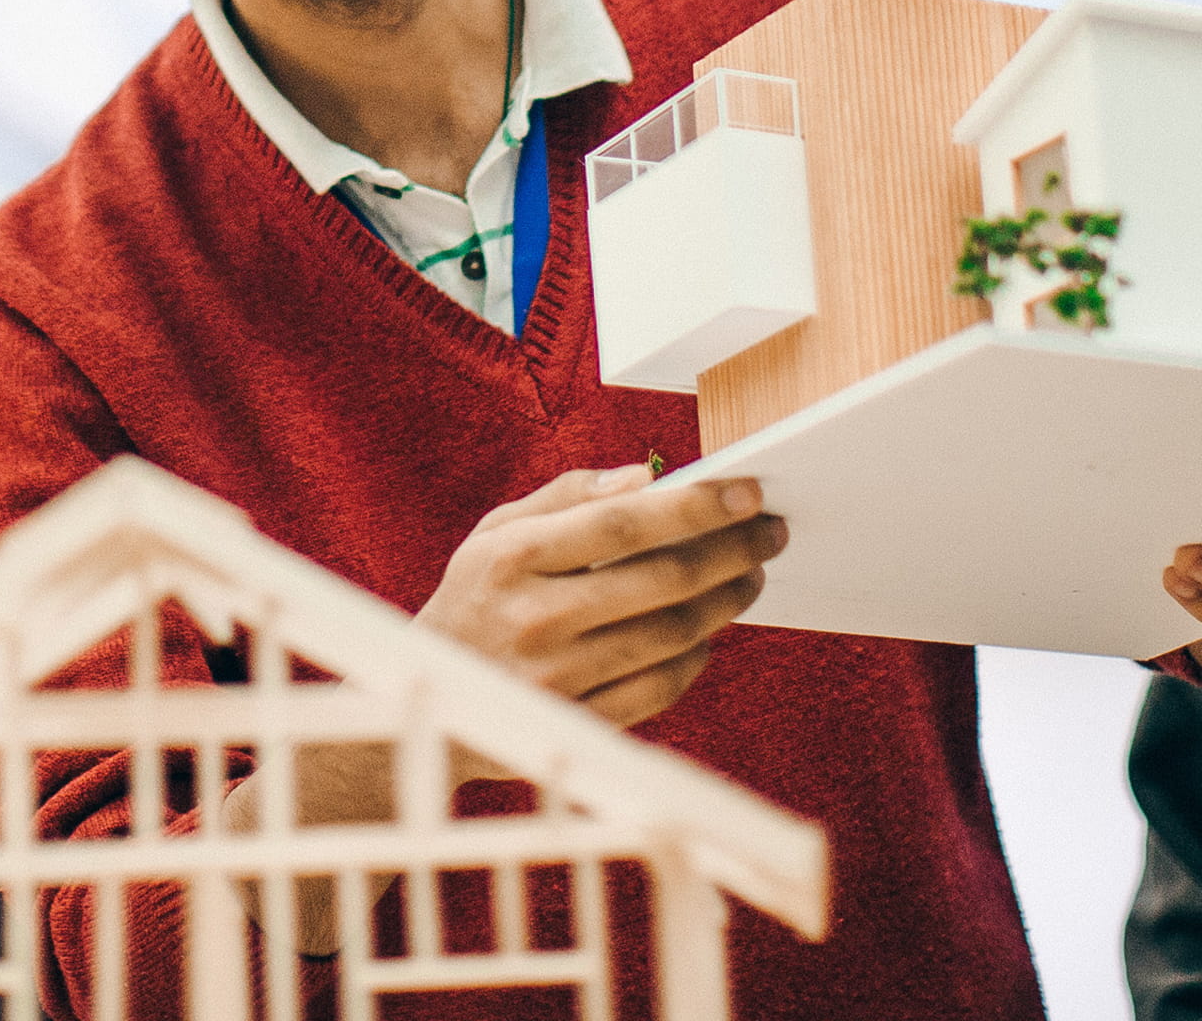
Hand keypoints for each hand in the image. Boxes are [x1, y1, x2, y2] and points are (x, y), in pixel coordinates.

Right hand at [418, 466, 785, 726]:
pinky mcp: (576, 724)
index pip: (626, 523)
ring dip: (727, 602)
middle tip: (769, 533)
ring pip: (673, 634)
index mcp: (516, 557)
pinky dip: (695, 658)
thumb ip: (568, 494)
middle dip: (734, 551)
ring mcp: (557, 678)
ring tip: (748, 576)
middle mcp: (537, 617)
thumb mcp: (497, 531)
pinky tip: (705, 633)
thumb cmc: (477, 598)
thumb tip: (645, 477)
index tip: (749, 492)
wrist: (432, 699)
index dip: (697, 506)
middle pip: (664, 580)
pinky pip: (660, 688)